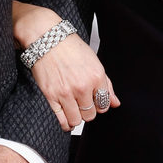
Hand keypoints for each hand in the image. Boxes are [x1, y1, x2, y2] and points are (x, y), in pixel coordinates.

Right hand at [12, 1, 118, 128]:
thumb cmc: (69, 47)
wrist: (46, 39)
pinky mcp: (51, 96)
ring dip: (77, 117)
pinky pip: (62, 120)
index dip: (100, 103)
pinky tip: (66, 118)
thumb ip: (106, 84)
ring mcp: (66, 93)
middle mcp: (82, 86)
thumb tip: (115, 102)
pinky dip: (66, 123)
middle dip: (88, 110)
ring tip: (74, 109)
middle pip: (91, 114)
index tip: (94, 100)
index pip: (104, 103)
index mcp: (96, 76)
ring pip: (78, 120)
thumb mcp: (94, 61)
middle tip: (82, 102)